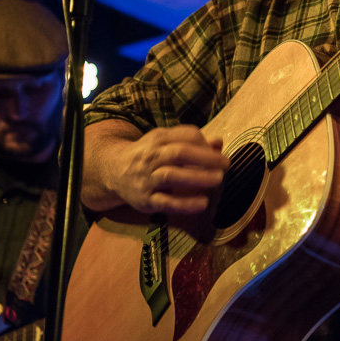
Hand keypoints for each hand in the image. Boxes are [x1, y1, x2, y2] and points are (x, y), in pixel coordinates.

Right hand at [111, 125, 228, 216]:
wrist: (113, 171)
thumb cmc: (149, 155)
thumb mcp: (166, 142)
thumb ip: (191, 142)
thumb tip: (219, 142)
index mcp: (159, 139)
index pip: (187, 136)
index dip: (205, 143)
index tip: (218, 153)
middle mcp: (151, 157)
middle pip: (180, 153)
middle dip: (206, 158)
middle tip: (226, 164)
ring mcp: (147, 179)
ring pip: (172, 176)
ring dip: (198, 177)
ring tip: (218, 180)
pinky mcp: (145, 200)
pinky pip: (166, 203)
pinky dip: (185, 204)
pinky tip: (203, 203)